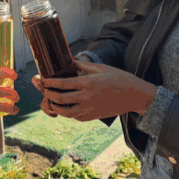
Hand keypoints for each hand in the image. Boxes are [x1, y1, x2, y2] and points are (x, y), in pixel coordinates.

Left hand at [32, 61, 155, 121]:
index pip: (63, 84)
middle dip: (49, 94)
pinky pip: (76, 117)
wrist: (134, 95)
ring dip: (56, 106)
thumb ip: (83, 66)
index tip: (43, 80)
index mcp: (88, 83)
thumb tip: (70, 61)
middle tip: (44, 90)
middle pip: (60, 98)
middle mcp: (87, 97)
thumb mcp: (101, 68)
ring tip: (52, 101)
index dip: (50, 82)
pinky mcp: (93, 117)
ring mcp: (89, 109)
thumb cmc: (119, 78)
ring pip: (66, 112)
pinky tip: (67, 108)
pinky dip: (68, 113)